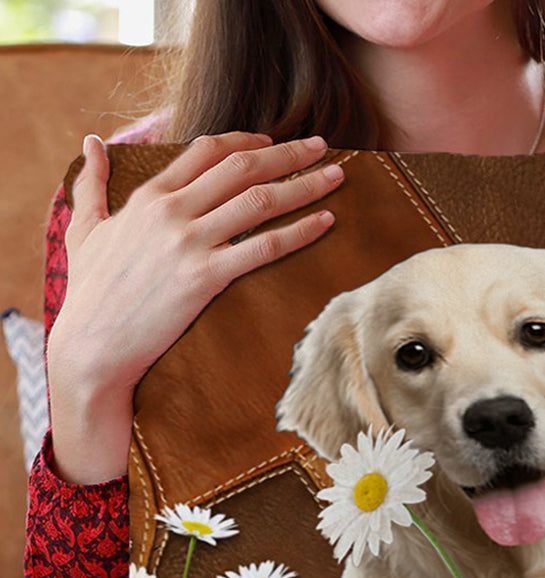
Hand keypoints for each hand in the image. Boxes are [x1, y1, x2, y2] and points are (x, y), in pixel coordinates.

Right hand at [48, 130, 344, 482]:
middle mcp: (172, 212)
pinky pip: (265, 247)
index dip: (247, 141)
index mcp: (149, 196)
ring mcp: (190, 243)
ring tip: (337, 176)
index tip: (273, 141)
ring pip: (260, 201)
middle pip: (242, 167)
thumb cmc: (90, 292)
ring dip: (304, 184)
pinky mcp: (206, 277)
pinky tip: (326, 221)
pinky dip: (301, 231)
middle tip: (322, 145)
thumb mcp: (83, 230)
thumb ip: (90, 184)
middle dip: (288, 152)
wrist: (92, 345)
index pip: (207, 150)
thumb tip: (91, 142)